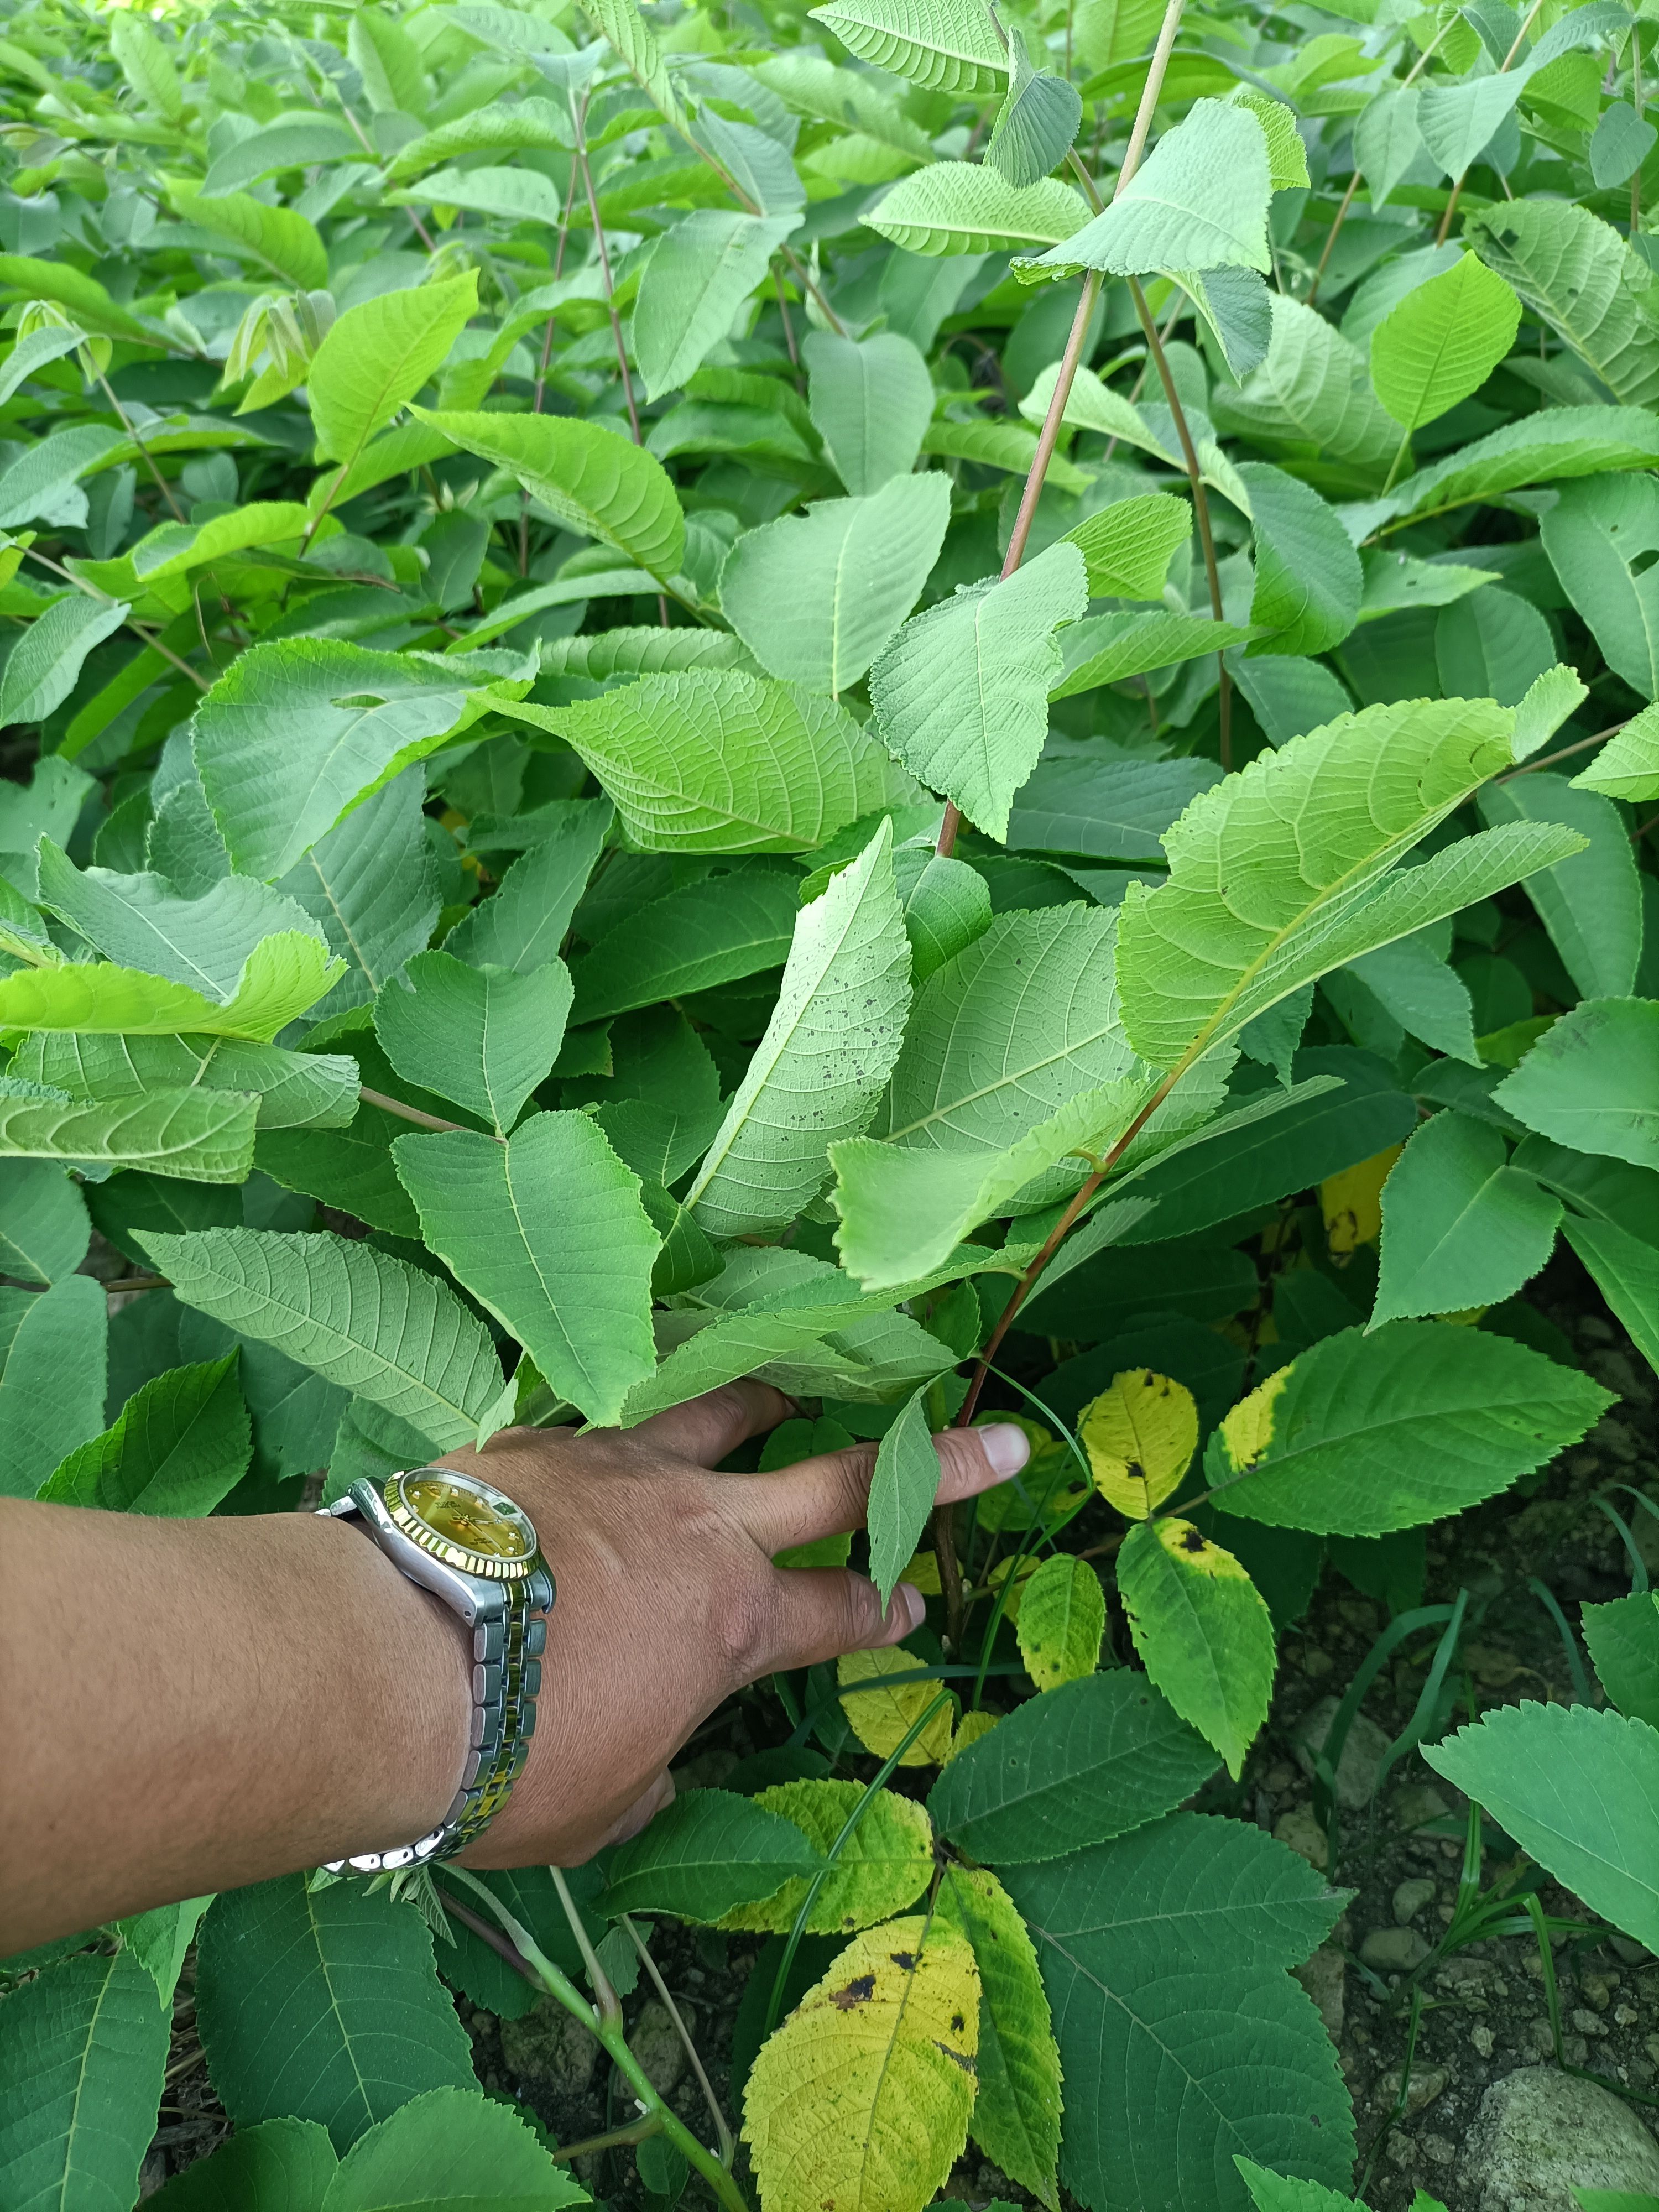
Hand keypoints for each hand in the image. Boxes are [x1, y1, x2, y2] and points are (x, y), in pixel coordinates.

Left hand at [442, 1385, 1030, 1868]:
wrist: (389, 1662)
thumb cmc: (508, 1760)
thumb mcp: (600, 1805)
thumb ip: (647, 1770)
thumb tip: (652, 1757)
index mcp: (730, 1624)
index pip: (840, 1612)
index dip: (886, 1606)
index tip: (918, 1597)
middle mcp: (697, 1527)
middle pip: (837, 1482)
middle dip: (929, 1464)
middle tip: (994, 1438)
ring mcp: (621, 1468)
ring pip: (723, 1409)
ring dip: (770, 1393)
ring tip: (794, 1375)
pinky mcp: (540, 1439)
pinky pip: (605, 1415)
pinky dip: (630, 1416)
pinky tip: (612, 1419)